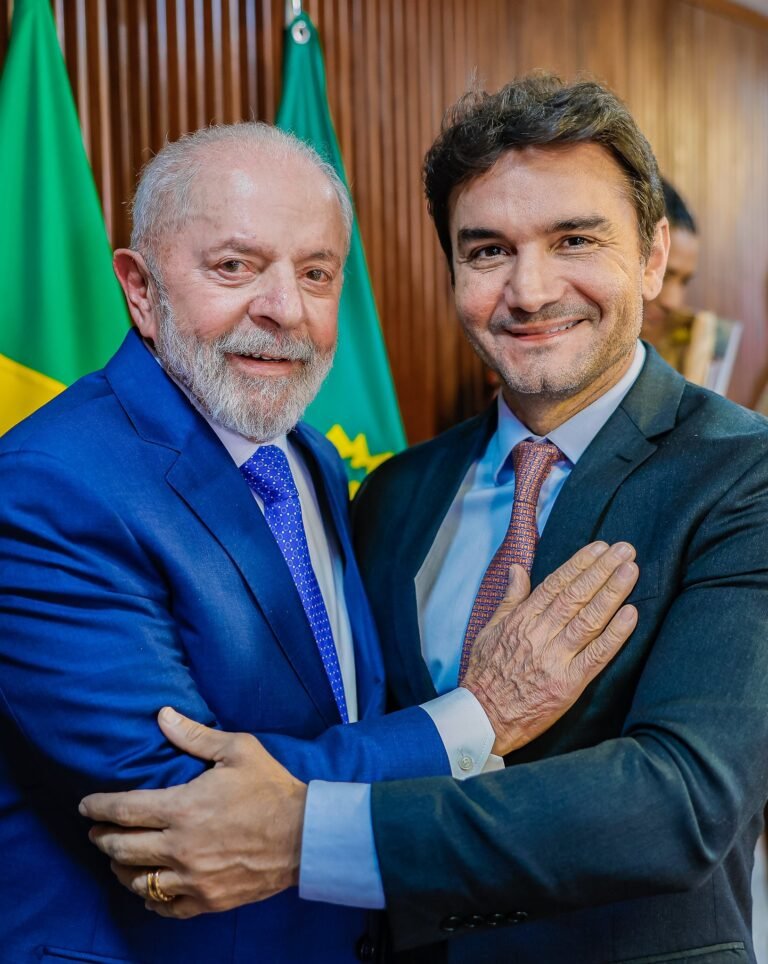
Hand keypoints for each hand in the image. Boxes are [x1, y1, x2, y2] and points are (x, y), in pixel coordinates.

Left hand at [79, 707, 306, 917]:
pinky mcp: (207, 899)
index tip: (86, 806)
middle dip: (102, 839)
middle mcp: (180, 848)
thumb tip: (162, 715)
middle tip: (96, 832)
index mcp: (183, 809)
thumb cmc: (271, 788)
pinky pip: (164, 906)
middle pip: (122, 849)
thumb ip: (195, 736)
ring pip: (137, 881)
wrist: (304, 836)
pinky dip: (150, 897)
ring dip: (121, 869)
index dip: (99, 807)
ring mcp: (192, 879)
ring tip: (118, 859)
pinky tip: (148, 888)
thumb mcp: (238, 750)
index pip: (124, 810)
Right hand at [462, 541, 638, 754]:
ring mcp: (555, 659)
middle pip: (576, 596)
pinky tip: (631, 615)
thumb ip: (509, 599)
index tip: (599, 547)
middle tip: (624, 550)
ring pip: (588, 620)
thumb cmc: (485, 674)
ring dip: (611, 593)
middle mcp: (539, 635)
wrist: (483, 718)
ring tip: (630, 571)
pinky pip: (596, 656)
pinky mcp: (568, 684)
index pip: (555, 585)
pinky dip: (614, 634)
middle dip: (602, 570)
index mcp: (521, 620)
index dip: (579, 564)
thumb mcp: (489, 630)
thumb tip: (517, 569)